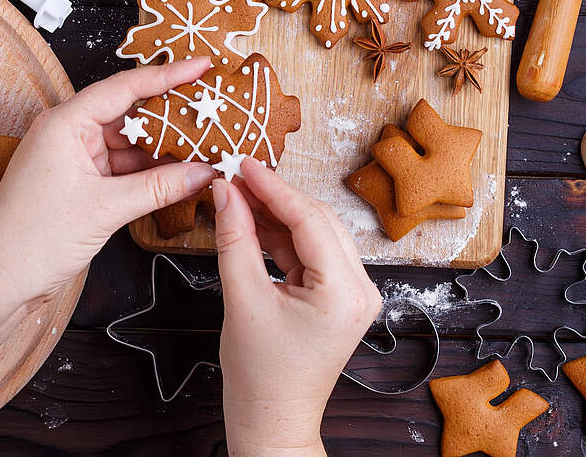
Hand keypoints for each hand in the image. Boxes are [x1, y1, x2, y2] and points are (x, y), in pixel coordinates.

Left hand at [0, 60, 216, 308]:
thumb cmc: (33, 238)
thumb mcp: (105, 209)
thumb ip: (159, 187)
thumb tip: (204, 172)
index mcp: (66, 122)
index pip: (125, 87)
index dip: (168, 75)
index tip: (202, 65)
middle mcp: (68, 132)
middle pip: (130, 112)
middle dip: (171, 114)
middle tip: (211, 108)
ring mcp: (74, 157)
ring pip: (129, 141)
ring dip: (163, 146)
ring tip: (204, 144)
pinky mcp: (79, 181)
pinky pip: (122, 166)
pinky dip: (149, 169)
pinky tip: (179, 172)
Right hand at [214, 158, 381, 454]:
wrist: (272, 420)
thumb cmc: (260, 375)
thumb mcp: (242, 299)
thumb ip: (235, 239)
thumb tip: (225, 192)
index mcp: (345, 292)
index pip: (309, 220)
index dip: (272, 187)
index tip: (242, 165)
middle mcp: (361, 288)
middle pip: (317, 221)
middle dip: (274, 197)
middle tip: (235, 177)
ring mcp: (354, 293)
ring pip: (315, 233)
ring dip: (277, 215)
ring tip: (238, 197)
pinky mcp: (340, 296)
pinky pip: (312, 252)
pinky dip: (283, 237)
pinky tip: (253, 223)